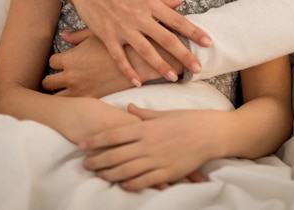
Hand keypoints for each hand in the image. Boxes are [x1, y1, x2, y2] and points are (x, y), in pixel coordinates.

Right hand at [20, 0, 210, 86]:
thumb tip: (180, 4)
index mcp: (150, 2)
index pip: (177, 20)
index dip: (194, 32)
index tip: (208, 43)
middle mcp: (139, 16)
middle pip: (166, 39)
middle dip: (183, 54)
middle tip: (198, 68)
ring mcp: (123, 27)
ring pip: (146, 51)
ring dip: (160, 66)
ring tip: (173, 78)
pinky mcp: (106, 35)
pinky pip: (119, 57)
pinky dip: (128, 71)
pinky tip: (137, 83)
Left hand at [42, 30, 130, 95]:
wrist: (138, 61)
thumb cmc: (117, 45)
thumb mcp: (95, 35)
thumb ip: (76, 37)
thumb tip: (62, 35)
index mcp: (70, 58)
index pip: (51, 62)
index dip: (58, 61)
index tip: (64, 61)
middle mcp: (71, 76)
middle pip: (48, 82)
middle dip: (52, 79)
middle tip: (59, 78)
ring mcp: (80, 90)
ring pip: (57, 98)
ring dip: (60, 93)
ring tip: (66, 90)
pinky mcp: (92, 100)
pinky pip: (73, 106)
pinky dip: (74, 102)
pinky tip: (80, 96)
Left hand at [79, 104, 218, 190]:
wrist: (211, 133)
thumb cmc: (189, 120)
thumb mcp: (165, 113)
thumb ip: (144, 114)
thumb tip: (128, 107)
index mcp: (146, 127)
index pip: (115, 134)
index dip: (96, 140)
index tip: (82, 143)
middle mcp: (148, 144)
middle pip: (116, 154)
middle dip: (98, 159)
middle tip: (84, 163)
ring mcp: (157, 159)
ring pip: (127, 169)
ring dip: (110, 173)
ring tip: (98, 175)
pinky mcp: (167, 172)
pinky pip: (145, 181)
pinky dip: (131, 184)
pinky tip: (122, 186)